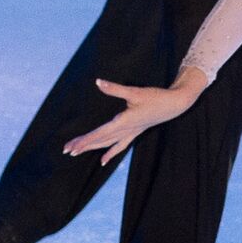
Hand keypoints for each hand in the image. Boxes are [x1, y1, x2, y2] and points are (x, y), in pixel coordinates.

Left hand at [62, 67, 209, 164]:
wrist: (174, 104)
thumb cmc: (155, 97)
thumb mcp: (135, 91)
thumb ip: (114, 89)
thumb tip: (98, 82)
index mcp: (124, 121)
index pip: (100, 133)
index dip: (85, 140)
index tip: (71, 146)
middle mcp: (126, 130)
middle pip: (100, 140)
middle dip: (83, 145)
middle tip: (67, 150)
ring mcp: (131, 132)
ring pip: (108, 143)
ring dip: (93, 148)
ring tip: (77, 153)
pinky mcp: (135, 132)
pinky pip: (120, 145)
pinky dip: (110, 152)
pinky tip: (103, 161)